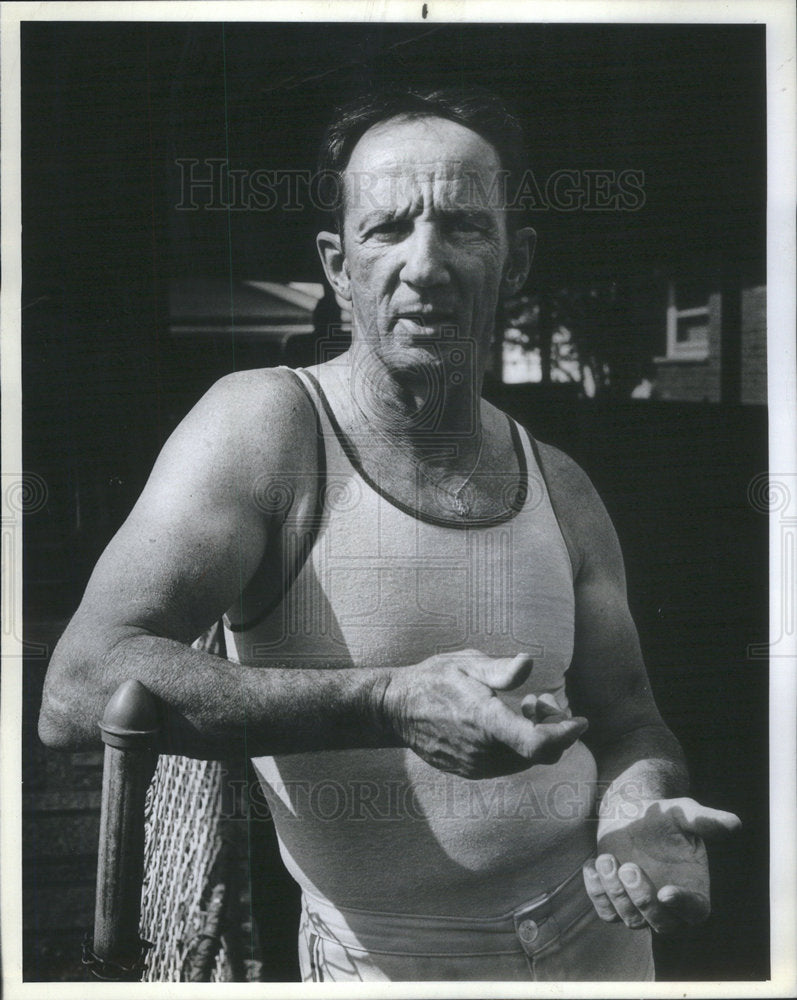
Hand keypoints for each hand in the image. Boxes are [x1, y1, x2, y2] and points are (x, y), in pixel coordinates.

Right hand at [380, 650, 587, 778]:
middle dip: (553, 728)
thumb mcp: (466, 663)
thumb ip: (501, 669)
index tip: (580, 720)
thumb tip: (529, 664)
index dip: (566, 735)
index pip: (538, 743)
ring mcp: (476, 765)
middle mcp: (483, 750)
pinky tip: (505, 723)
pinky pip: (507, 763)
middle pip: (539, 753)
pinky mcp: (470, 770)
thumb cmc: (434, 679)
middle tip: (541, 699)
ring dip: (535, 736)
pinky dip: (517, 746)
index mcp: (485, 721)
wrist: (396, 709)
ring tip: (523, 706)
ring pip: (524, 760)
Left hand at [583, 797, 740, 933]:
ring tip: (606, 858)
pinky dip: (596, 893)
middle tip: (629, 867)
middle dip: (642, 899)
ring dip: (615, 893)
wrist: (632, 814)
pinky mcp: (616, 902)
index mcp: (694, 890)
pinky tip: (593, 865)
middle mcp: (668, 906)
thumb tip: (734, 823)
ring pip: (629, 920)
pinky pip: (605, 912)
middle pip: (660, 924)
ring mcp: (640, 907)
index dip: (682, 906)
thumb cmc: (664, 816)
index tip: (666, 892)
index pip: (694, 912)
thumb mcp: (684, 813)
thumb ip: (706, 821)